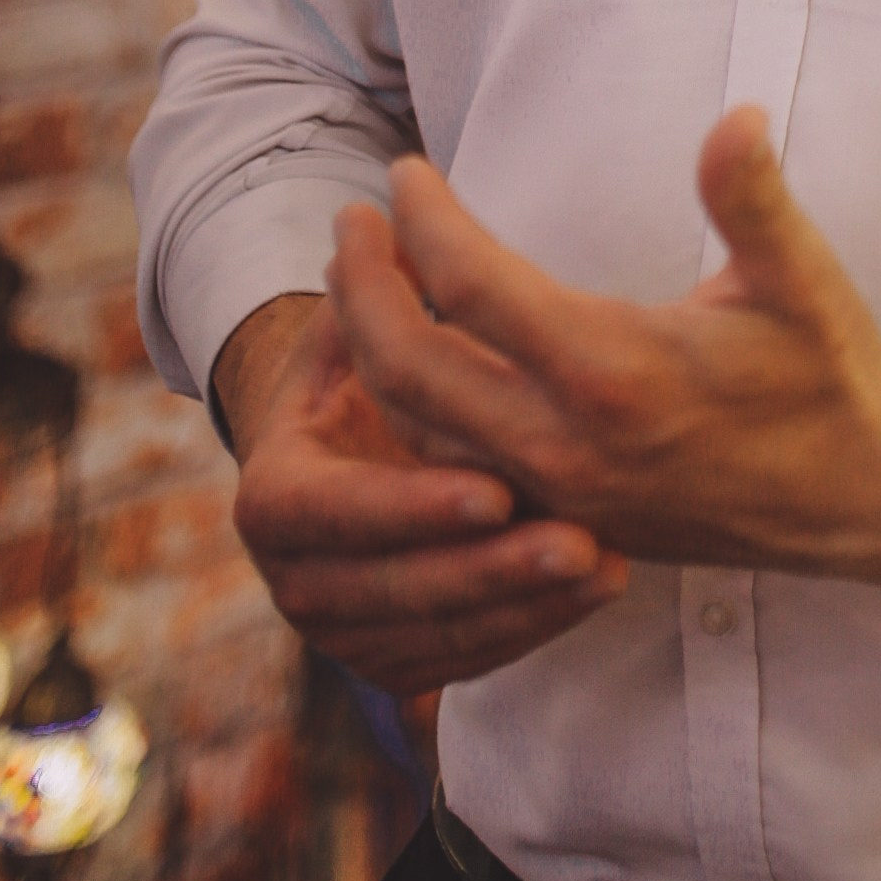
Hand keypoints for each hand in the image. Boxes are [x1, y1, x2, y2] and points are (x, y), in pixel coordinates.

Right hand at [218, 291, 630, 692]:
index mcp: (273, 489)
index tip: (495, 488)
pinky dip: (522, 633)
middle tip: (578, 543)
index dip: (408, 505)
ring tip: (606, 565)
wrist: (340, 446)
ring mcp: (340, 627)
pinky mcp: (390, 656)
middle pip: (385, 592)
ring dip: (518, 607)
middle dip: (485, 571)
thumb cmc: (364, 360)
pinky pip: (455, 662)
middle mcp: (294, 573)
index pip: (328, 514)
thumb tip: (368, 219)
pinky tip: (591, 593)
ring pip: (429, 638)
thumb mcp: (355, 317)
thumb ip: (368, 285)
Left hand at [328, 109, 880, 599]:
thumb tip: (734, 117)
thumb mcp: (803, 279)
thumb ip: (754, 198)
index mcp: (613, 372)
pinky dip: (407, 414)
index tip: (404, 169)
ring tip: (359, 280)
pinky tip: (408, 364)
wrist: (861, 497)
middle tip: (349, 220)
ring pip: (415, 430)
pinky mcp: (562, 519)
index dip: (424, 219)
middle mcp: (566, 443)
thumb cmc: (831, 375)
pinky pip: (446, 471)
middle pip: (408, 367)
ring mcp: (557, 492)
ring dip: (371, 352)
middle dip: (361, 288)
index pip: (471, 286)